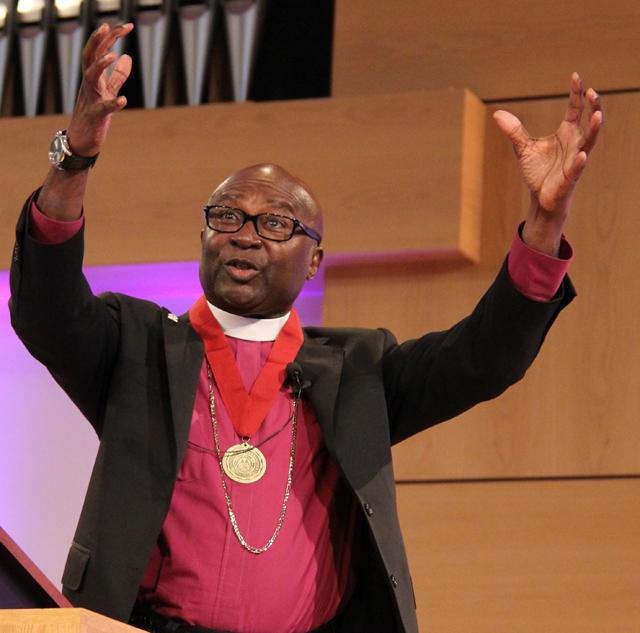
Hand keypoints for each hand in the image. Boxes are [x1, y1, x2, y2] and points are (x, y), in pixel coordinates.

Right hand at [66, 22, 133, 156]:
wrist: (81, 140)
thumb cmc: (94, 115)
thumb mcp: (108, 91)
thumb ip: (118, 75)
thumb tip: (127, 56)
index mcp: (93, 78)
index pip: (99, 51)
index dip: (111, 38)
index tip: (126, 25)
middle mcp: (89, 85)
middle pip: (90, 57)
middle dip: (98, 41)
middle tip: (108, 27)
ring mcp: (91, 100)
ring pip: (90, 77)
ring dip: (100, 65)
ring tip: (112, 55)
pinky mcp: (96, 117)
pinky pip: (103, 109)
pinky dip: (113, 104)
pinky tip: (123, 101)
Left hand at [493, 72, 602, 254]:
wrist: (540, 198)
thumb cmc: (538, 171)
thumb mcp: (523, 148)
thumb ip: (514, 131)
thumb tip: (497, 113)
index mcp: (566, 133)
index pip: (575, 109)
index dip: (576, 93)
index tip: (575, 76)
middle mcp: (574, 143)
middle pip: (589, 121)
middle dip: (593, 107)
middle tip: (592, 92)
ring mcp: (575, 159)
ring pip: (589, 142)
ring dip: (594, 129)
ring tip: (597, 115)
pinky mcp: (570, 177)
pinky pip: (577, 168)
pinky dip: (580, 161)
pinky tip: (582, 155)